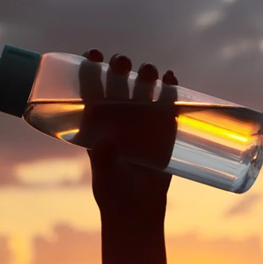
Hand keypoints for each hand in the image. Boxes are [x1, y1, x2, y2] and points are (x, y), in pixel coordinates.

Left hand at [76, 49, 178, 219]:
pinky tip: (172, 80)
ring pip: (144, 86)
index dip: (90, 67)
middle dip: (120, 66)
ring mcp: (142, 117)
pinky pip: (168, 101)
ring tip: (149, 73)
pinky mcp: (164, 126)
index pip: (91, 87)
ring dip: (146, 73)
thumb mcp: (105, 176)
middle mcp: (118, 113)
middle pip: (118, 80)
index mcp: (96, 120)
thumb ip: (104, 159)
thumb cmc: (113, 191)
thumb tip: (106, 141)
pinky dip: (171, 88)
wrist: (138, 208)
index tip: (93, 55)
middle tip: (123, 64)